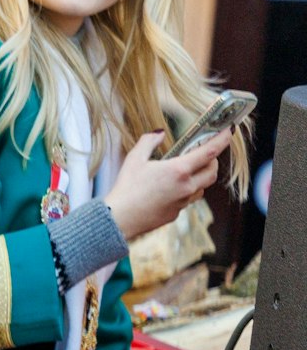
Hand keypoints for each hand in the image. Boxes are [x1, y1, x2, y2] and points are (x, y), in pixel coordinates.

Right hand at [104, 130, 231, 239]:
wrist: (120, 217)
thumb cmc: (126, 187)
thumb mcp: (134, 159)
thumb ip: (149, 142)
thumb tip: (159, 133)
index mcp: (178, 170)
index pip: (209, 152)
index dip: (221, 140)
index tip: (229, 131)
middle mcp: (187, 186)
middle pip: (212, 172)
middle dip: (212, 161)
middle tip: (203, 154)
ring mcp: (183, 201)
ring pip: (202, 187)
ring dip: (200, 177)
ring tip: (184, 172)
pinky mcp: (177, 213)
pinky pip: (188, 199)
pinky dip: (186, 191)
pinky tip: (169, 189)